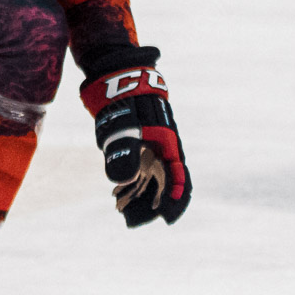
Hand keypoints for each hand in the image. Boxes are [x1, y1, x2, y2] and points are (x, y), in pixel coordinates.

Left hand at [81, 66, 190, 226]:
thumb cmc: (126, 100)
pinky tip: (116, 191)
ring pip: (149, 174)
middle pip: (164, 180)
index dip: (173, 198)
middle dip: (152, 201)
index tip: (165, 218)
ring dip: (139, 193)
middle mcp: (163, 146)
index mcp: (168, 144)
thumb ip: (123, 151)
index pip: (178, 177)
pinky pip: (137, 166)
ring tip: (122, 210)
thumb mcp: (123, 126)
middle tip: (135, 219)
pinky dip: (129, 181)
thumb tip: (120, 181)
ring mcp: (150, 143)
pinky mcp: (137, 141)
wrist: (119, 74)